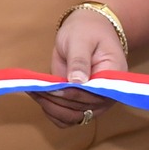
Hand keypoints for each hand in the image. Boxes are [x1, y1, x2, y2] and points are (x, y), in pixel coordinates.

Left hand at [32, 8, 122, 128]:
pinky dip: (51, 111)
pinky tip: (39, 97)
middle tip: (36, 88)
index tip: (54, 88)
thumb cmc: (86, 31)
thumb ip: (79, 60)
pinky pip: (66, 118)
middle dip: (57, 99)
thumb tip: (77, 82)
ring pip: (72, 117)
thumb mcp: (81, 40)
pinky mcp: (80, 103)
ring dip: (51, 107)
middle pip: (82, 108)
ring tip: (34, 91)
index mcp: (114, 76)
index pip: (96, 94)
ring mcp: (93, 102)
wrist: (86, 31)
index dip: (74, 94)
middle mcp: (106, 95)